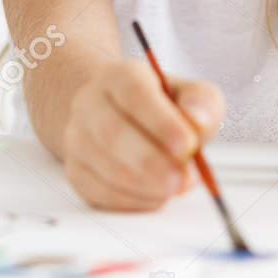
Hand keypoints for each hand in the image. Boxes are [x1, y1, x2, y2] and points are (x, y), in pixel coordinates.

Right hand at [61, 59, 224, 210]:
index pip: (134, 94)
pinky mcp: (76, 170)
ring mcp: (77, 138)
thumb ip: (201, 103)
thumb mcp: (188, 93)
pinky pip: (100, 192)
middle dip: (152, 162)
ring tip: (177, 186)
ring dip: (146, 184)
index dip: (160, 122)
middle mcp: (91, 104)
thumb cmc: (160, 106)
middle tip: (184, 179)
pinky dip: (134, 200)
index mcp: (120, 77)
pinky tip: (156, 195)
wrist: (115, 112)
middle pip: (113, 133)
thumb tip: (198, 122)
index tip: (188, 145)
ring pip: (106, 166)